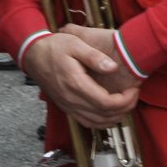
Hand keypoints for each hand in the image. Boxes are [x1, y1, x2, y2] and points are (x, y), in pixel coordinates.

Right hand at [21, 29, 137, 127]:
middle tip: (134, 96)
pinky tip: (110, 113)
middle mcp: (71, 99)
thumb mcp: (75, 43)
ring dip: (114, 118)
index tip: (133, 90)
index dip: (124, 101)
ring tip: (126, 104)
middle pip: (103, 116)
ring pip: (96, 123)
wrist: (33, 55)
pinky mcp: (66, 107)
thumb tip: (112, 68)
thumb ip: (94, 56)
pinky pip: (86, 122)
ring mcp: (68, 105)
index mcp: (75, 83)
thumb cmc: (54, 47)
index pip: (105, 103)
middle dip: (124, 109)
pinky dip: (102, 122)